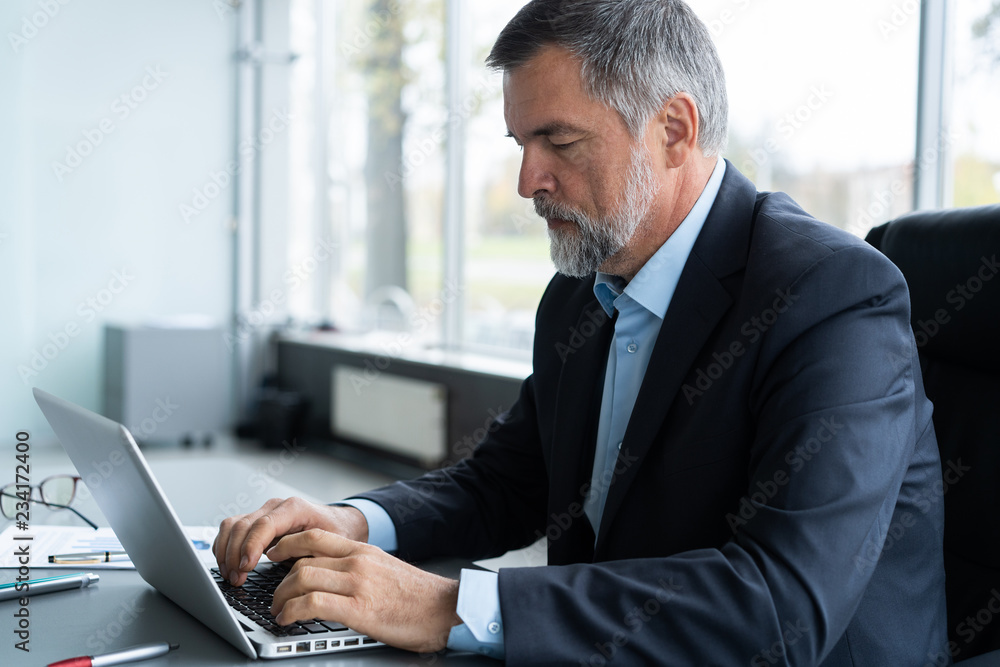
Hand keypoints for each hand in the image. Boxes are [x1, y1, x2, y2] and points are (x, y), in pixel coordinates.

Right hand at [213, 497, 368, 585]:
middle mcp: (275, 506)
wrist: (339, 523)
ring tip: (232, 576)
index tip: (246, 567)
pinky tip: (229, 566)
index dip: (251, 546)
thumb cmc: (336, 533)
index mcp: (295, 508)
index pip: (264, 524)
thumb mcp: (330, 543)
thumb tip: (283, 566)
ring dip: (226, 552)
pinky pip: (231, 529)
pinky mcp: (256, 521)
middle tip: (237, 579)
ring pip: (231, 525)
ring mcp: (264, 512)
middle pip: (242, 525)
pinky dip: (225, 548)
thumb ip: (307, 550)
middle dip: (234, 554)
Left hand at [267, 529, 461, 653]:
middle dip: (280, 581)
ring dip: (281, 598)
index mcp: (363, 551)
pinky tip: (288, 619)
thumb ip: (359, 567)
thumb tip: (331, 576)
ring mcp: (358, 584)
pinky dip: (292, 612)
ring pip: (302, 579)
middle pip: (302, 561)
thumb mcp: (385, 569)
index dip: (288, 545)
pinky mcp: (359, 609)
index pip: (315, 537)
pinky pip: (312, 604)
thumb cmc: (418, 596)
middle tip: (275, 596)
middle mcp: (358, 563)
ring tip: (279, 611)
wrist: (445, 609)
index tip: (275, 555)